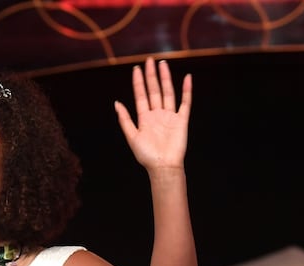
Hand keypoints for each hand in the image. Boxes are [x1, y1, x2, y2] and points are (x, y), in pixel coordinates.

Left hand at [114, 57, 191, 173]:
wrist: (163, 167)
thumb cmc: (147, 155)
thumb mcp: (132, 136)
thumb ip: (124, 119)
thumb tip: (116, 103)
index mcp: (145, 118)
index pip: (141, 95)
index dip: (138, 82)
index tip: (136, 68)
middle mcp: (157, 114)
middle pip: (154, 90)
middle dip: (151, 75)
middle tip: (149, 60)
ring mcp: (170, 116)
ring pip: (168, 92)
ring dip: (165, 78)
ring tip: (163, 64)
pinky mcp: (182, 120)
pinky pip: (185, 103)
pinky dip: (187, 90)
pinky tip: (187, 78)